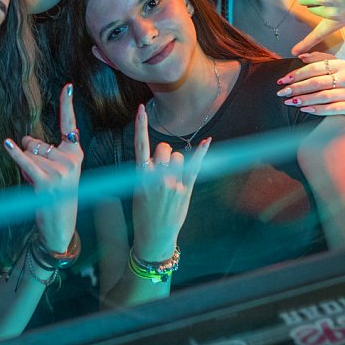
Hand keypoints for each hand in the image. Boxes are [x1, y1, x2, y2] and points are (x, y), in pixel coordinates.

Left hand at [3, 84, 83, 252]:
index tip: (68, 85)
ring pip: (29, 154)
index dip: (67, 104)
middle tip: (41, 178)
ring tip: (37, 186)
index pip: (69, 125)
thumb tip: (23, 141)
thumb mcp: (56, 170)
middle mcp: (71, 159)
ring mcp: (60, 170)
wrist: (61, 225)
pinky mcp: (47, 181)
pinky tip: (7, 144)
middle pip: (36, 143)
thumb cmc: (54, 195)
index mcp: (75, 153)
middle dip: (29, 156)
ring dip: (24, 167)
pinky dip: (15, 154)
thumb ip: (43, 151)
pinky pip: (26, 163)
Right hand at [131, 105, 208, 259]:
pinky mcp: (186, 189)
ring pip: (179, 156)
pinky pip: (195, 166)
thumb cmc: (144, 213)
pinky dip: (202, 153)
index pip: (140, 145)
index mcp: (141, 176)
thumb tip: (157, 154)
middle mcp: (157, 177)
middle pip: (164, 148)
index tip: (141, 108)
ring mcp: (173, 183)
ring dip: (177, 163)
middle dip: (164, 153)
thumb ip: (145, 170)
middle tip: (162, 169)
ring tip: (172, 181)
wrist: (154, 236)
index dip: (140, 126)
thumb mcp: (137, 189)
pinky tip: (208, 142)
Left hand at [275, 52, 344, 117]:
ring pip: (323, 96)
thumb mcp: (338, 66)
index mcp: (340, 64)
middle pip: (316, 82)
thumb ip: (320, 59)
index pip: (314, 68)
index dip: (297, 74)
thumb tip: (301, 56)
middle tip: (282, 92)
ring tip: (290, 102)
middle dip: (296, 87)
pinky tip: (304, 109)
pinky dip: (317, 109)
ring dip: (304, 99)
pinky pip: (331, 108)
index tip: (283, 80)